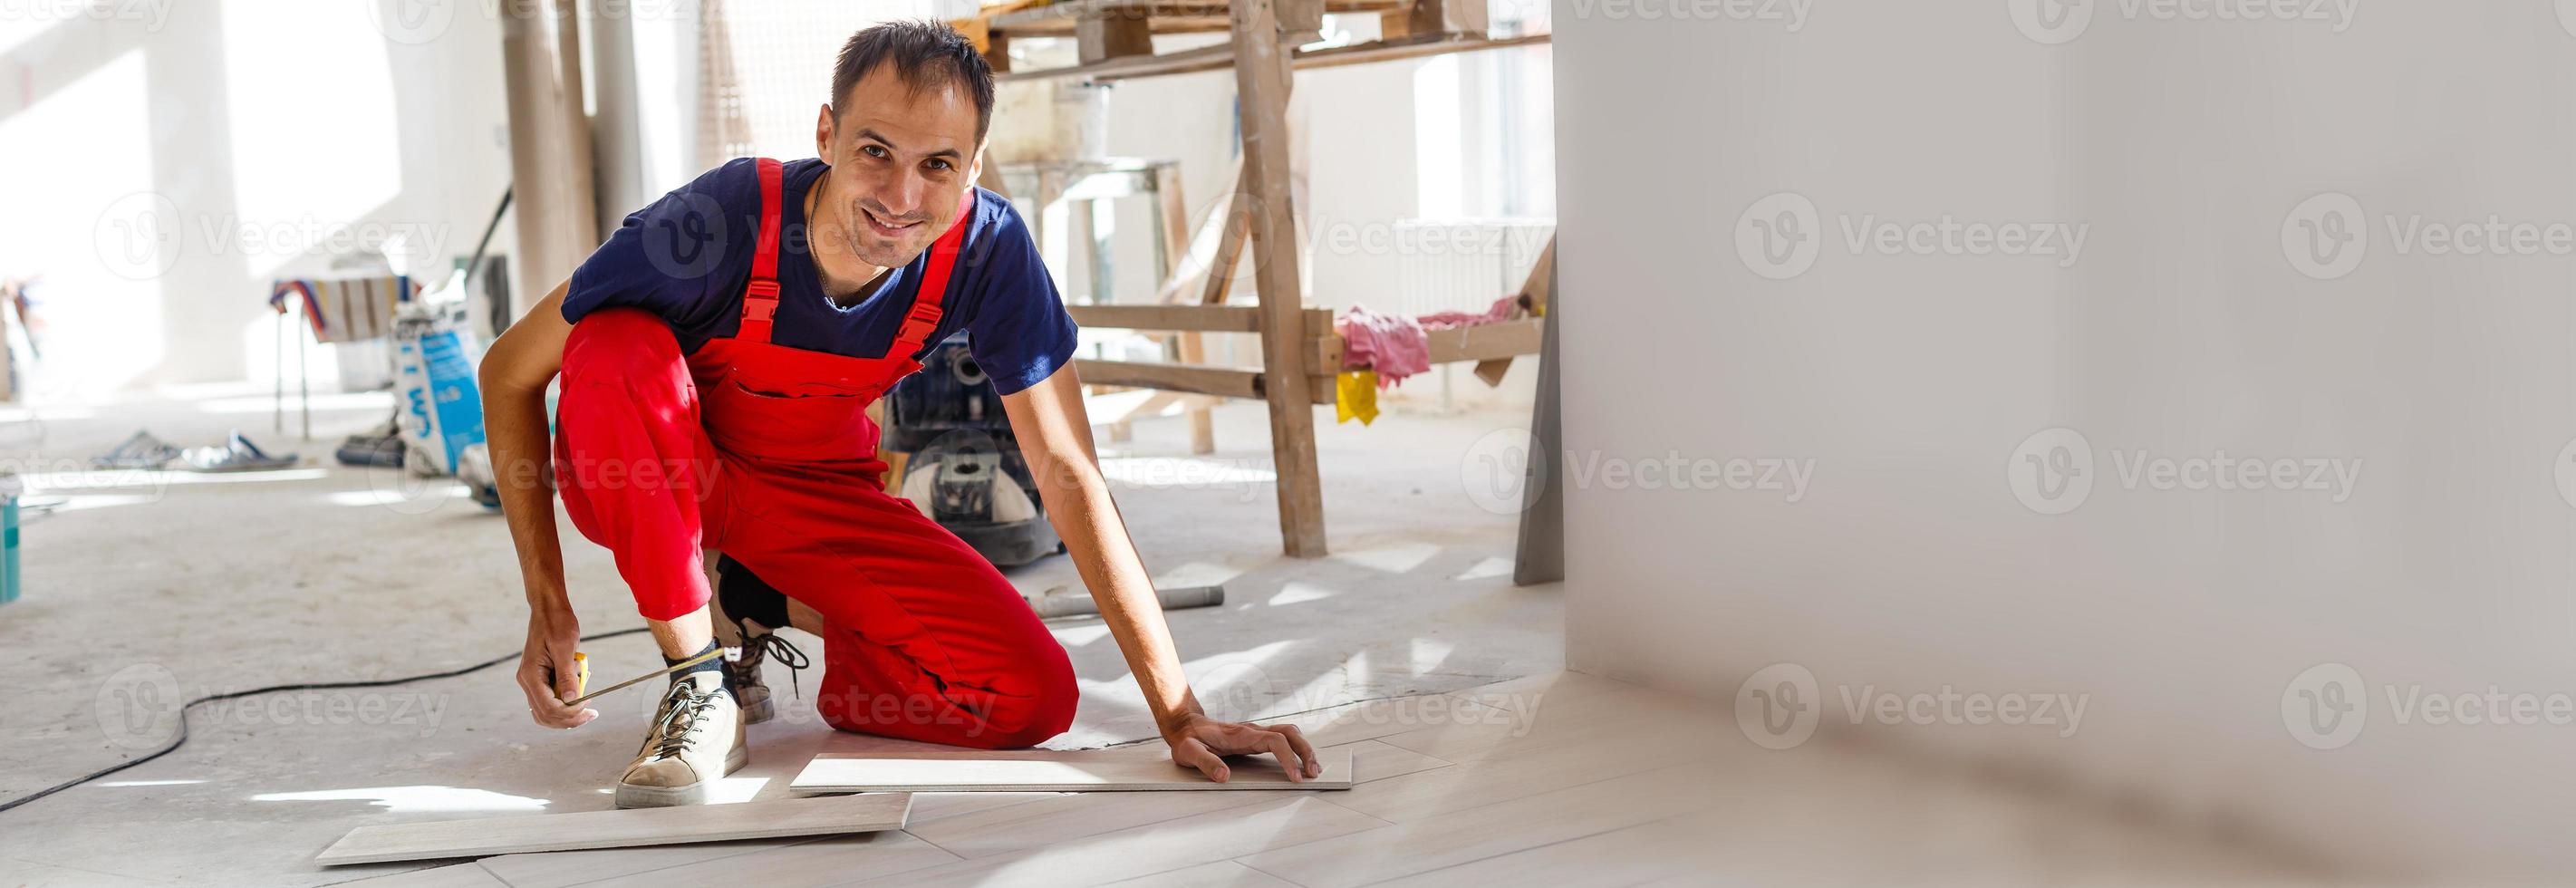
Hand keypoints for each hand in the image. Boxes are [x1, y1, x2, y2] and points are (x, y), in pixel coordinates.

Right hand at [517, 607, 595, 728]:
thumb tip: (571, 700)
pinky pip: (549, 699)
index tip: (589, 708)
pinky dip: (564, 703)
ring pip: (546, 711)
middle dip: (569, 719)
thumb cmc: (556, 623)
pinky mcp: (540, 678)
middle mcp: (527, 681)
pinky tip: (580, 695)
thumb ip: (566, 675)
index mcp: (531, 675)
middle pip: (545, 714)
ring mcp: (532, 680)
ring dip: (566, 714)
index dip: (569, 713)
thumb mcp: (565, 648)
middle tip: (592, 715)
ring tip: (587, 709)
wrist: (548, 608)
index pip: (548, 707)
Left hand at [1163, 713, 1322, 783]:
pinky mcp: (1256, 738)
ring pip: (1290, 734)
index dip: (1288, 759)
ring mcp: (1256, 733)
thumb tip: (1225, 776)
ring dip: (1304, 749)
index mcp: (1241, 735)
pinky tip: (1299, 763)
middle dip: (1305, 752)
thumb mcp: (1189, 752)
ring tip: (1313, 770)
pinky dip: (1296, 749)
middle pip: (1290, 733)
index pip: (1275, 742)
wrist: (1184, 724)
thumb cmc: (1187, 740)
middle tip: (1314, 774)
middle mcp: (1253, 731)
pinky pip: (1283, 739)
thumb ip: (1205, 763)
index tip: (1295, 777)